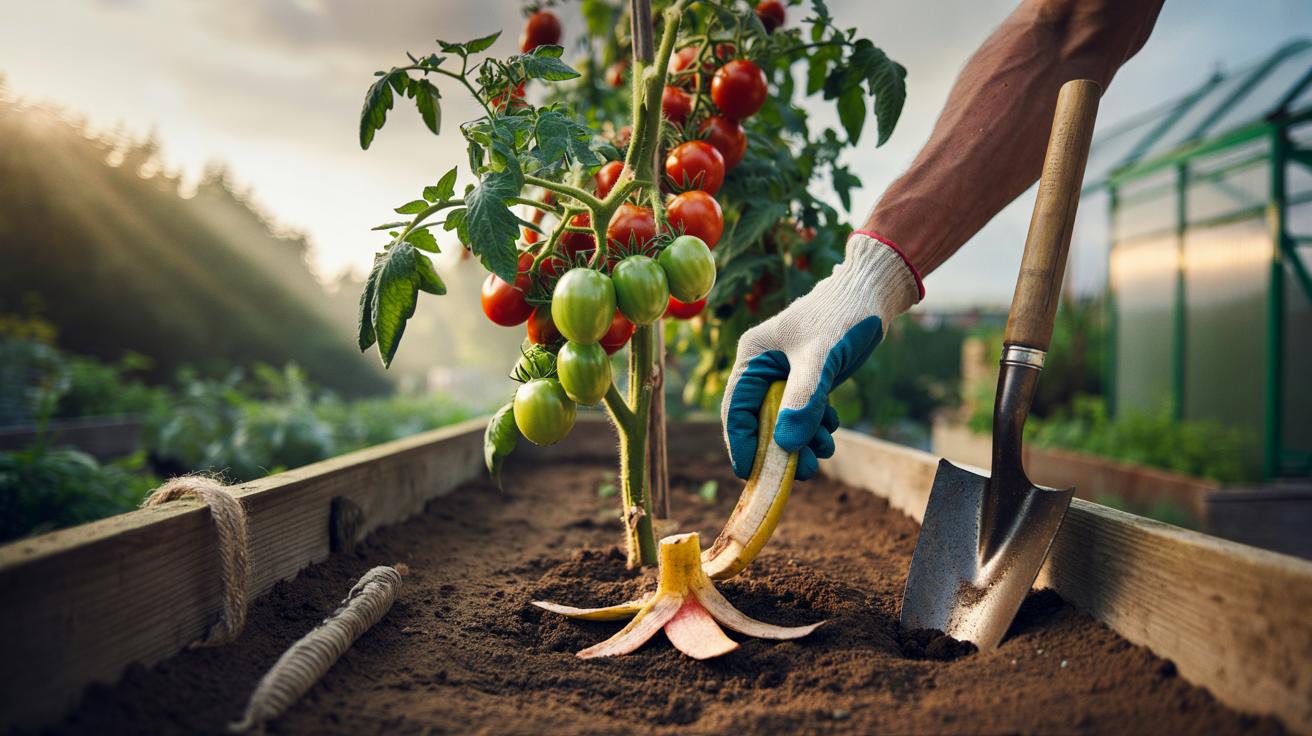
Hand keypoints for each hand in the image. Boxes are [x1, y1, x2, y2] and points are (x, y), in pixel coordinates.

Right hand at [721, 231, 922, 479]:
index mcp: (753, 357)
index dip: (742, 444)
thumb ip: (803, 401)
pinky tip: (831, 430)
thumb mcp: (821, 359)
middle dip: (779, 449)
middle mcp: (763, 368)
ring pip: (784, 421)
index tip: (751, 475)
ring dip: (801, 442)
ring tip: (823, 453)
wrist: (873, 292)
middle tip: (801, 473)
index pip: (736, 410)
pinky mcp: (808, 379)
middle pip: (760, 421)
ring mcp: (786, 375)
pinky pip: (803, 414)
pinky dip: (815, 428)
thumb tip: (785, 446)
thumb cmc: (842, 315)